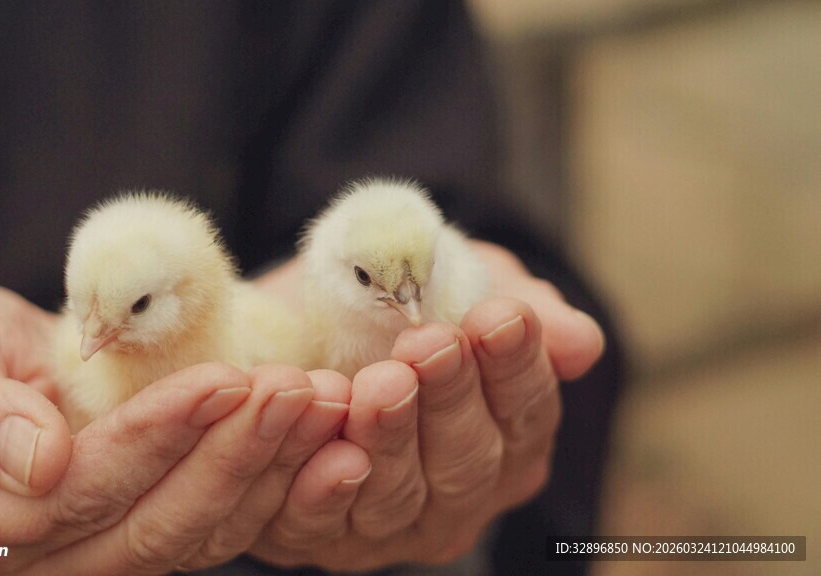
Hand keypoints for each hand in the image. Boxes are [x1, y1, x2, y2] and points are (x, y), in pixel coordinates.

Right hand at [0, 279, 328, 573]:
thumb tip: (39, 463)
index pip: (84, 489)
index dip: (159, 436)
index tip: (227, 378)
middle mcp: (45, 562)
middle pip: (155, 526)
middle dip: (236, 455)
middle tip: (300, 389)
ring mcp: (98, 557)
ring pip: (200, 535)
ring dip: (272, 470)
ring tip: (325, 404)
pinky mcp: (143, 535)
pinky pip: (217, 524)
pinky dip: (275, 482)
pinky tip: (321, 435)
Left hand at [247, 242, 603, 569]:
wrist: (295, 328)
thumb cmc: (395, 308)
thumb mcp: (460, 287)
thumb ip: (521, 309)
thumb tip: (581, 343)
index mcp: (509, 439)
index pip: (526, 411)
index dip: (514, 365)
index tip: (498, 315)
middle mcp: (460, 497)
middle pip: (467, 461)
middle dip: (449, 399)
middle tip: (430, 344)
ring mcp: (391, 526)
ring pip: (398, 497)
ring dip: (389, 440)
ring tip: (376, 385)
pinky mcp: (319, 536)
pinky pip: (318, 523)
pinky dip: (318, 485)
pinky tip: (322, 438)